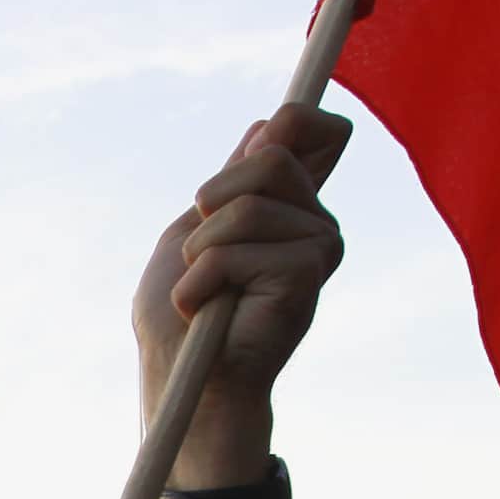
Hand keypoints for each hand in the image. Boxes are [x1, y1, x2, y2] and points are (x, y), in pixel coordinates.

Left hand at [131, 105, 349, 477]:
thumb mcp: (192, 231)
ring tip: (201, 288)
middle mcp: (313, 219)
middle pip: (272, 152)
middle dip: (215, 197)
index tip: (265, 137)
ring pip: (250, 204)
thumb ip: (232, 182)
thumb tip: (270, 125)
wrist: (186, 378)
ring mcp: (319, 246)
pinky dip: (200, 280)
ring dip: (200, 250)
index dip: (294, 119)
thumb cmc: (181, 313)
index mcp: (288, 202)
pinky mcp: (308, 275)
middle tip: (201, 251)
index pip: (316, 128)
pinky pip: (237, 250)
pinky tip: (205, 308)